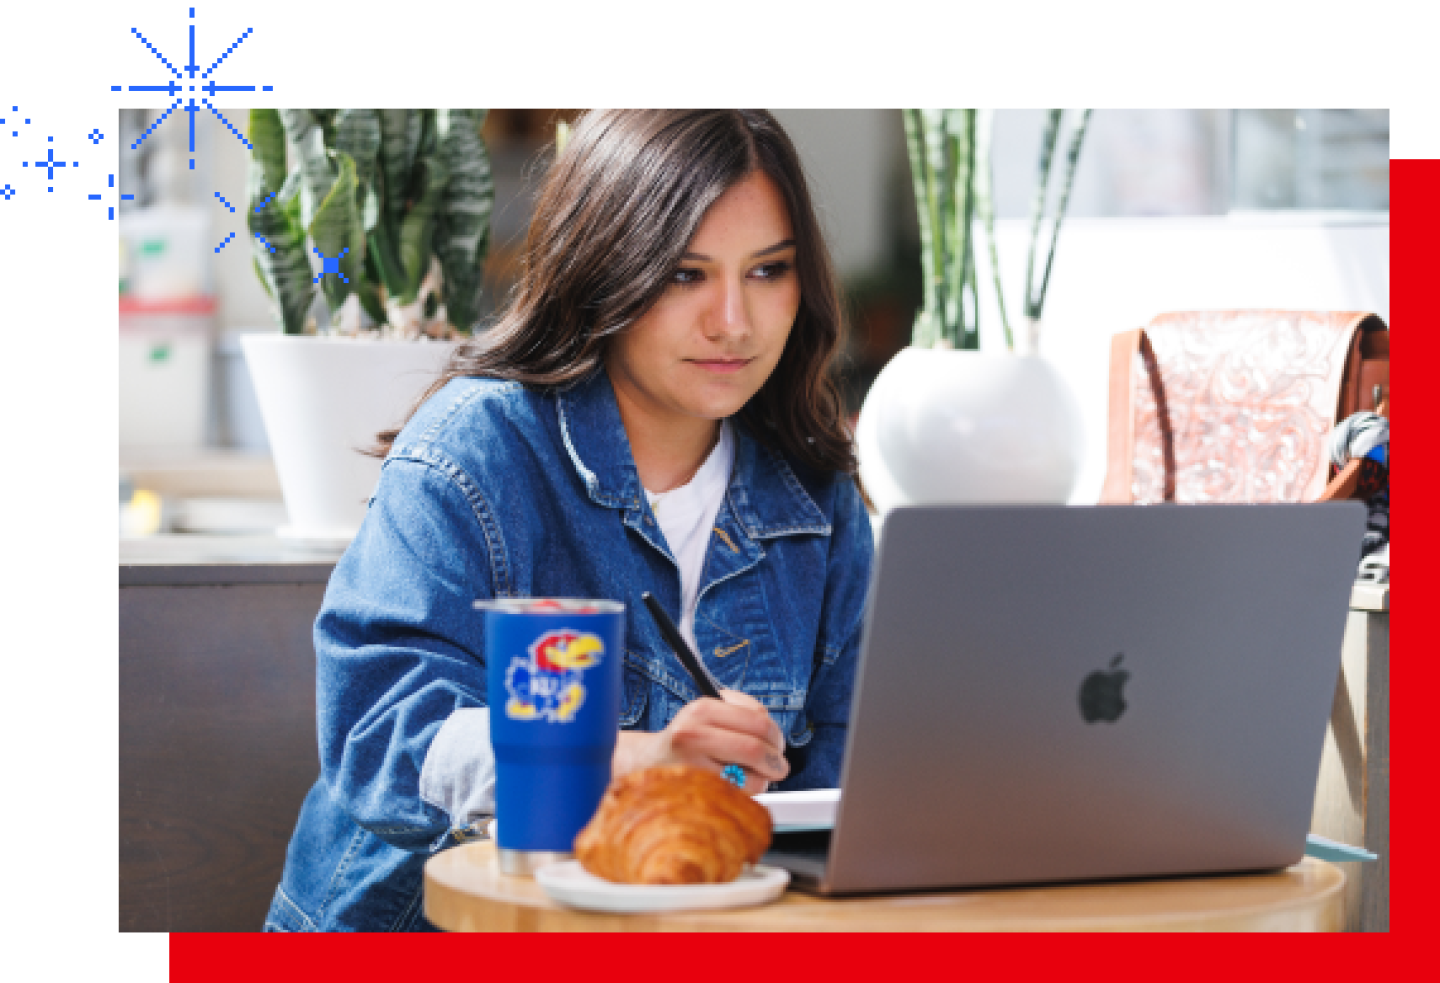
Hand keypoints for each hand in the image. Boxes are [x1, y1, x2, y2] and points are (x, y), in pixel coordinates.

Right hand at [612, 689, 788, 795]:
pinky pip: (737, 797)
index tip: (777, 744)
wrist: (646, 764)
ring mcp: (691, 766)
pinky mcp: (693, 791)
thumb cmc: (685, 740)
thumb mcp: (707, 713)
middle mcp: (693, 735)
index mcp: (702, 709)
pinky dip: (746, 794)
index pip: (758, 720)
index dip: (776, 735)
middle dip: (776, 761)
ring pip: (751, 777)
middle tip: (778, 766)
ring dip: (761, 780)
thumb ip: (742, 713)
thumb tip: (773, 732)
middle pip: (756, 748)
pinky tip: (735, 786)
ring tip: (753, 777)